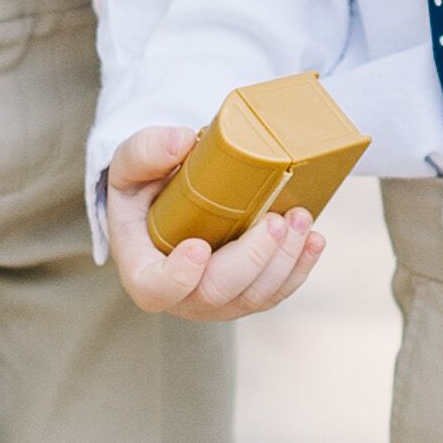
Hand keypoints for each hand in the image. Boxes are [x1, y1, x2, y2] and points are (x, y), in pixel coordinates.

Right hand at [104, 126, 326, 322]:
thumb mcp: (130, 164)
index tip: (198, 247)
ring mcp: (215, 300)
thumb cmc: (142, 188)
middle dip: (253, 258)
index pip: (155, 289)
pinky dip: (299, 267)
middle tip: (276, 220)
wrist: (163, 204)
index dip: (177, 278)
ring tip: (301, 217)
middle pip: (216, 293)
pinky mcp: (245, 294)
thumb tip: (182, 142)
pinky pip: (275, 292)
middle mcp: (180, 295)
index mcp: (144, 268)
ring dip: (284, 260)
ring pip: (254, 297)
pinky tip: (313, 239)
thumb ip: (146, 152)